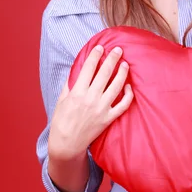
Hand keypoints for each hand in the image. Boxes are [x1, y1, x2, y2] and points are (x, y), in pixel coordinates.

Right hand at [48, 45, 133, 159]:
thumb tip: (78, 69)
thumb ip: (70, 84)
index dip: (96, 55)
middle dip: (112, 58)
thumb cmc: (62, 121)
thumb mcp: (62, 99)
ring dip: (122, 73)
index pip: (89, 68)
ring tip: (125, 64)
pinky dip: (128, 95)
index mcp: (77, 92)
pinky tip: (129, 87)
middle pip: (105, 73)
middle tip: (118, 49)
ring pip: (116, 86)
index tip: (100, 47)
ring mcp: (101, 108)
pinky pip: (123, 105)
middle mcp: (90, 98)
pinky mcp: (108, 118)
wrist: (67, 144)